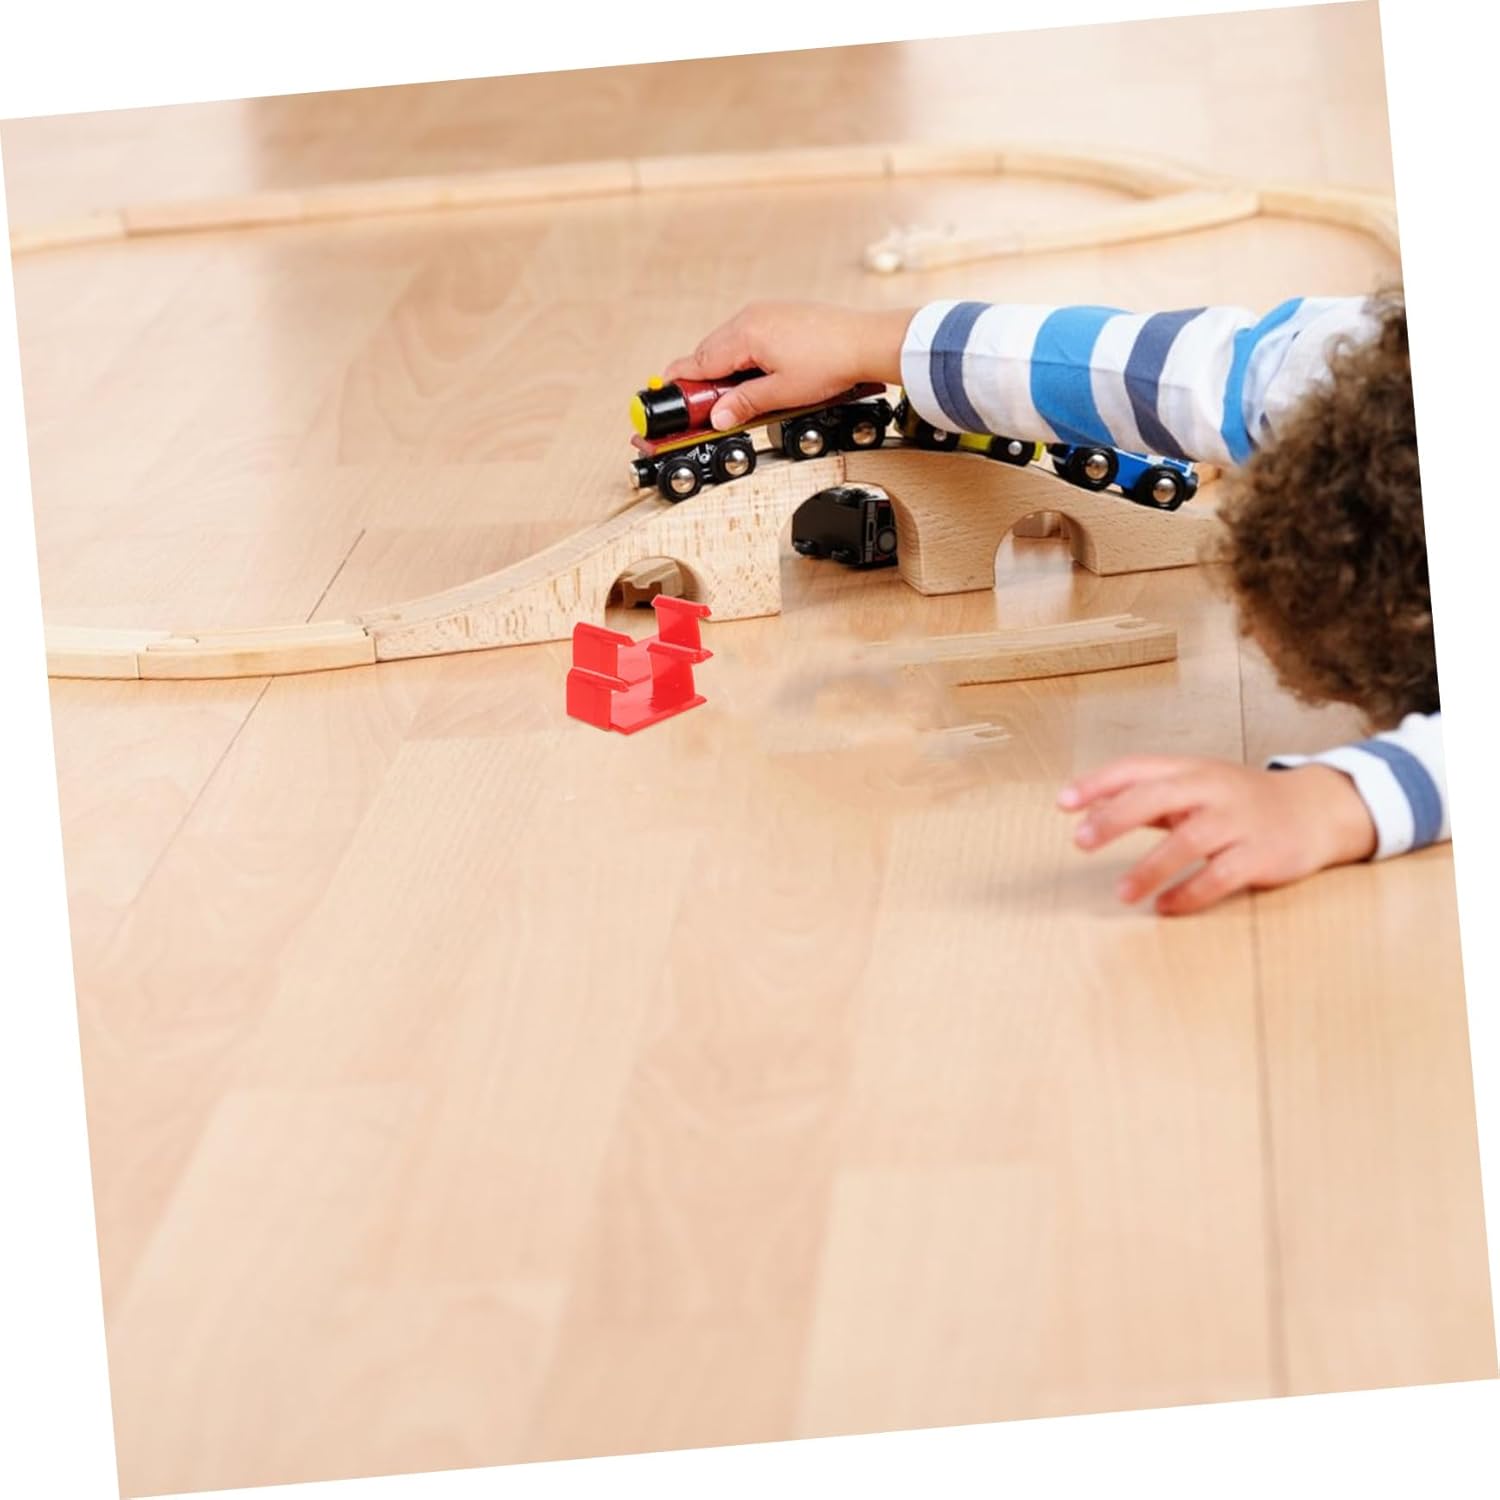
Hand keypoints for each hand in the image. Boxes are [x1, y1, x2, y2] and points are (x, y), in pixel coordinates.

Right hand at [661, 301, 913, 429]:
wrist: (866, 342)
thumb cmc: (831, 361)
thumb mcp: (781, 393)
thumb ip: (743, 404)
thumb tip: (717, 417)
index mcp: (744, 335)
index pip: (698, 362)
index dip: (679, 385)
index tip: (666, 400)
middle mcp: (750, 318)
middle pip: (709, 353)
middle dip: (701, 381)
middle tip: (699, 410)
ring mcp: (765, 314)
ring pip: (728, 346)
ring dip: (722, 370)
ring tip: (730, 398)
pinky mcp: (779, 316)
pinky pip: (747, 338)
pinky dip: (741, 359)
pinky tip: (753, 377)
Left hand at [1057, 757, 1377, 915]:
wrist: (1315, 809)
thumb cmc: (1238, 801)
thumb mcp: (1194, 788)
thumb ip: (1147, 798)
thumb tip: (1091, 811)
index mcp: (1189, 769)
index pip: (1136, 768)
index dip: (1098, 783)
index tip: (1063, 802)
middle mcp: (1212, 789)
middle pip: (1158, 796)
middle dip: (1116, 817)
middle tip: (1080, 841)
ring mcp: (1238, 821)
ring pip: (1189, 841)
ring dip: (1151, 868)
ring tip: (1122, 893)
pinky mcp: (1261, 854)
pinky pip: (1221, 876)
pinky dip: (1190, 893)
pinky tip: (1166, 908)